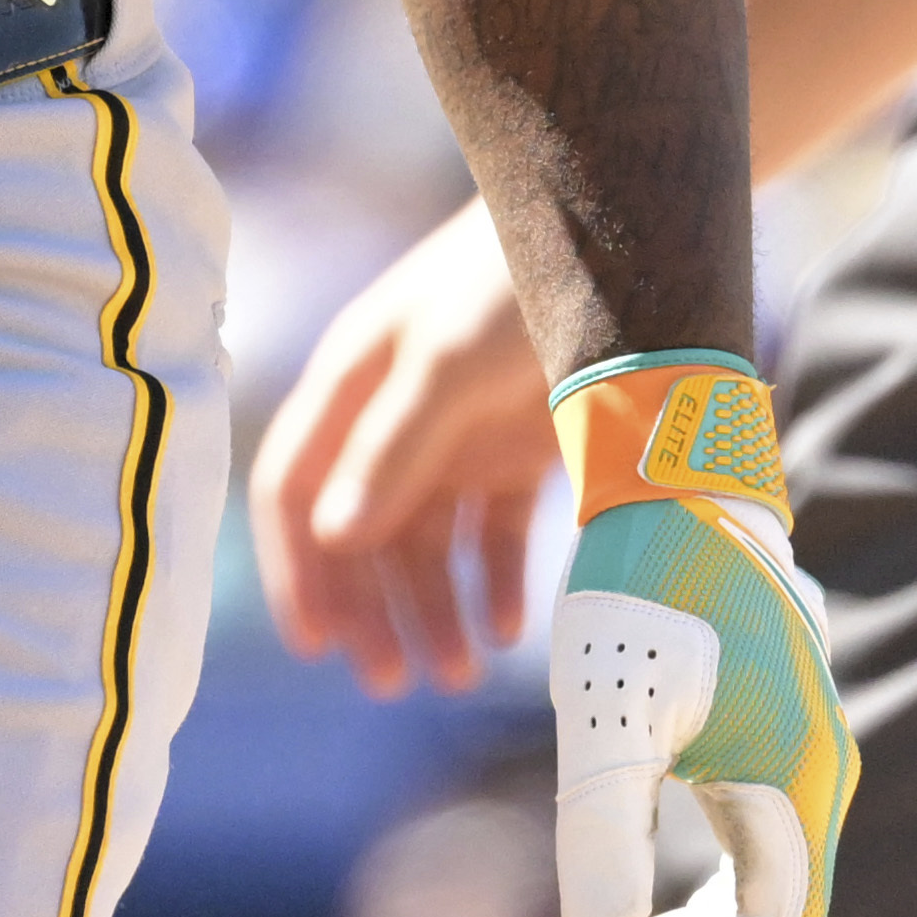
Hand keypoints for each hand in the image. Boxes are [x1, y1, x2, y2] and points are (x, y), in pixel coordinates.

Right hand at [251, 194, 564, 692]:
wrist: (624, 233)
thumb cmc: (516, 280)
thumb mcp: (449, 359)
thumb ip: (394, 446)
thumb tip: (335, 537)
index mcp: (353, 385)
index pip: (292, 489)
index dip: (296, 568)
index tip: (316, 645)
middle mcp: (394, 418)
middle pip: (359, 534)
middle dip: (371, 610)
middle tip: (394, 683)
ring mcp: (457, 437)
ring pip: (427, 547)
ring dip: (434, 610)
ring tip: (460, 672)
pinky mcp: (519, 452)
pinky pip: (495, 536)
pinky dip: (498, 583)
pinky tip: (512, 627)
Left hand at [544, 353, 853, 916]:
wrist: (675, 476)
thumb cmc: (641, 584)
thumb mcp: (606, 708)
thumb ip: (604, 823)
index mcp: (793, 788)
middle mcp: (812, 782)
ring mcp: (795, 760)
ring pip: (756, 898)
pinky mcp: (765, 739)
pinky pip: (747, 856)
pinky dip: (699, 912)